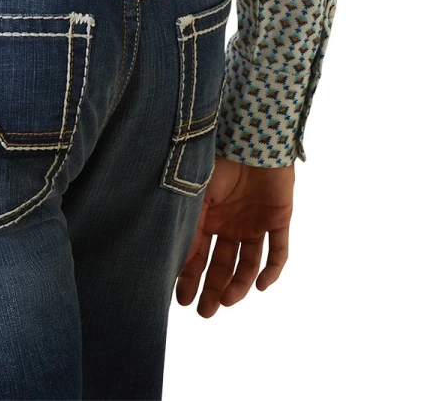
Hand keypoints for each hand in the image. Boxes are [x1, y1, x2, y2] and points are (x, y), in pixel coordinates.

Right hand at [174, 157, 293, 316]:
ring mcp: (254, 221)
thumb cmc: (219, 158)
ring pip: (248, 263)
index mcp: (208, 214)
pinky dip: (272, 271)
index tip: (182, 300)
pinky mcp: (278, 219)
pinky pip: (278, 250)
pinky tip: (261, 286)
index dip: (189, 276)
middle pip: (222, 264)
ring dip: (238, 284)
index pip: (198, 253)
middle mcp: (230, 222)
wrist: (254, 134)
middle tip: (205, 312)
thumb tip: (167, 259)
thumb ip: (187, 224)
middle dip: (213, 289)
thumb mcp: (196, 193)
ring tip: (228, 301)